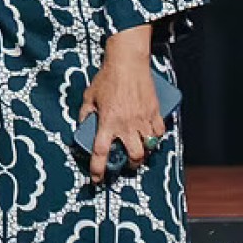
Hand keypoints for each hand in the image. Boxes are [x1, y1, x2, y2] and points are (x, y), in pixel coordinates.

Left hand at [77, 31, 164, 182]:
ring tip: (138, 149)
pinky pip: (159, 133)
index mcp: (107, 122)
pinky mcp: (155, 112)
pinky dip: (156, 138)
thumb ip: (85, 114)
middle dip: (130, 164)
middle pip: (133, 156)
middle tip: (126, 163)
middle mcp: (126, 124)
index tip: (97, 180)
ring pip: (149, 147)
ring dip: (144, 152)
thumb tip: (83, 126)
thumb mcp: (89, 96)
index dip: (98, 169)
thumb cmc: (106, 78)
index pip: (101, 151)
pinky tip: (150, 136)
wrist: (127, 62)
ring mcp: (143, 119)